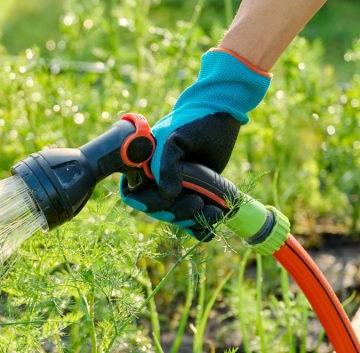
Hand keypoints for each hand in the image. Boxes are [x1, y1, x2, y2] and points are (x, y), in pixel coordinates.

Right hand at [121, 48, 270, 239]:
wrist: (220, 113)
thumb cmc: (195, 122)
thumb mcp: (175, 141)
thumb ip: (166, 166)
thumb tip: (167, 194)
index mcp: (145, 168)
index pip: (138, 197)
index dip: (152, 203)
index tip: (171, 198)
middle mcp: (157, 180)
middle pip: (160, 211)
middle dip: (179, 213)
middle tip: (199, 203)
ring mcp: (176, 188)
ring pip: (177, 216)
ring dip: (194, 221)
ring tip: (216, 214)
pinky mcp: (194, 193)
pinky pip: (192, 217)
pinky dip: (200, 227)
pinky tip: (209, 233)